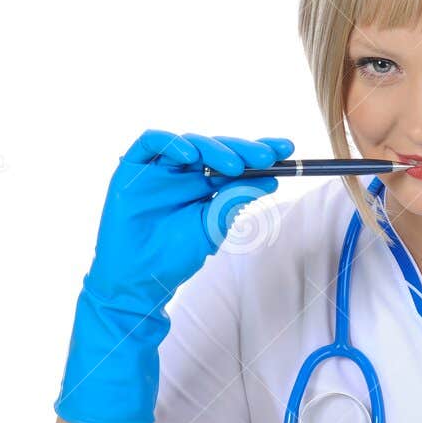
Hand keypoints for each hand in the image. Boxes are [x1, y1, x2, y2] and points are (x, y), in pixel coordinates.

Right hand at [54, 131, 292, 422]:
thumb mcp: (213, 226)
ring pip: (189, 142)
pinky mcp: (133, 167)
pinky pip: (151, 142)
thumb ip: (236, 200)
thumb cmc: (175, 255)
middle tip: (266, 157)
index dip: (261, 150)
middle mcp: (185, 172)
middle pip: (217, 148)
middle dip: (243, 149)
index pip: (237, 160)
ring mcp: (160, 168)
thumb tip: (272, 179)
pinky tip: (190, 157)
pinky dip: (171, 144)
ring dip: (214, 149)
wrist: (138, 279)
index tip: (288, 149)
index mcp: (208, 184)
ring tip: (235, 165)